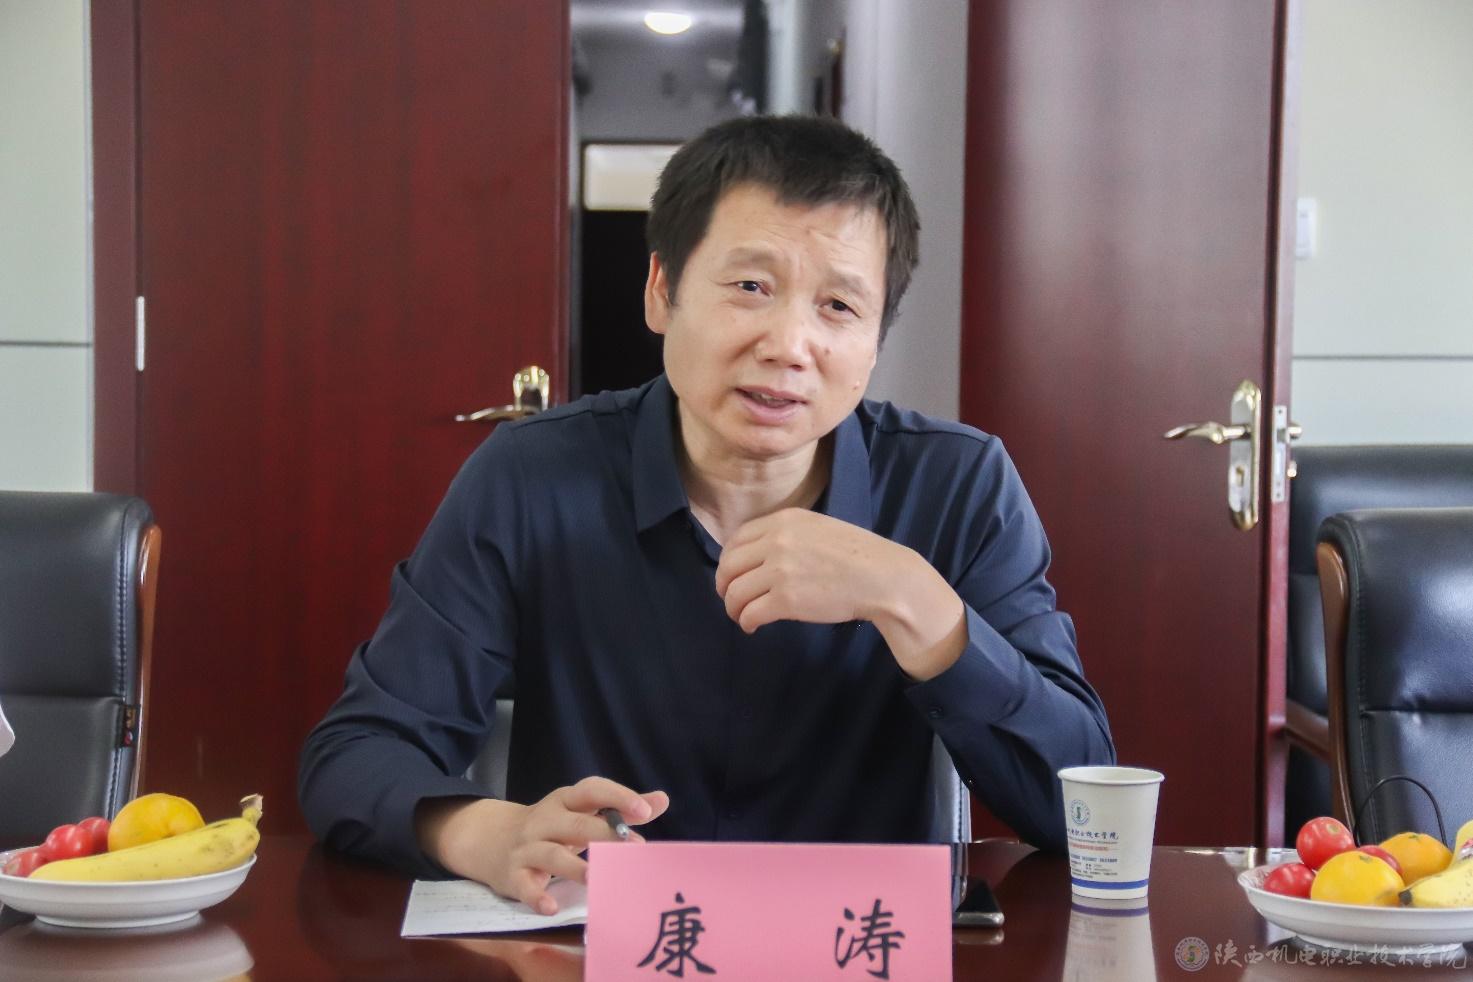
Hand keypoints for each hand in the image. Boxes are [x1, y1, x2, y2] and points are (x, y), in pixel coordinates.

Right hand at [416, 777, 668, 913]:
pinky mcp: (513, 875)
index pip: (591, 791)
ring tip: (598, 878)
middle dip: (605, 836)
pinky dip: (537, 896)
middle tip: (634, 850)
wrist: (489, 839)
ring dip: (575, 867)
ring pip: (551, 855)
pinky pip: (524, 886)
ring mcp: (527, 848)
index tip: (645, 810)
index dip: (618, 797)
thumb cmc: (551, 826)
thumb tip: (661, 800)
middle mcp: (545, 820)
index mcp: (565, 801)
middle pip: (576, 825)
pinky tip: (551, 906)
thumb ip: (619, 808)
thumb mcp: (579, 811)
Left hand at [714, 508, 965, 679]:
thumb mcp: (818, 528)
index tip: (732, 575)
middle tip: (731, 599)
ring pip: (735, 592)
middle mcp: (777, 541)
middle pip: (729, 566)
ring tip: (741, 616)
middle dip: (724, 586)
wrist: (883, 577)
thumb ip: (787, 534)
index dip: (729, 561)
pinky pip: (750, 613)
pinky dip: (745, 622)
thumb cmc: (858, 555)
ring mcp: (780, 570)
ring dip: (733, 608)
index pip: (737, 539)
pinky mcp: (786, 600)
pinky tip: (751, 626)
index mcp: (784, 520)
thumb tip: (760, 554)